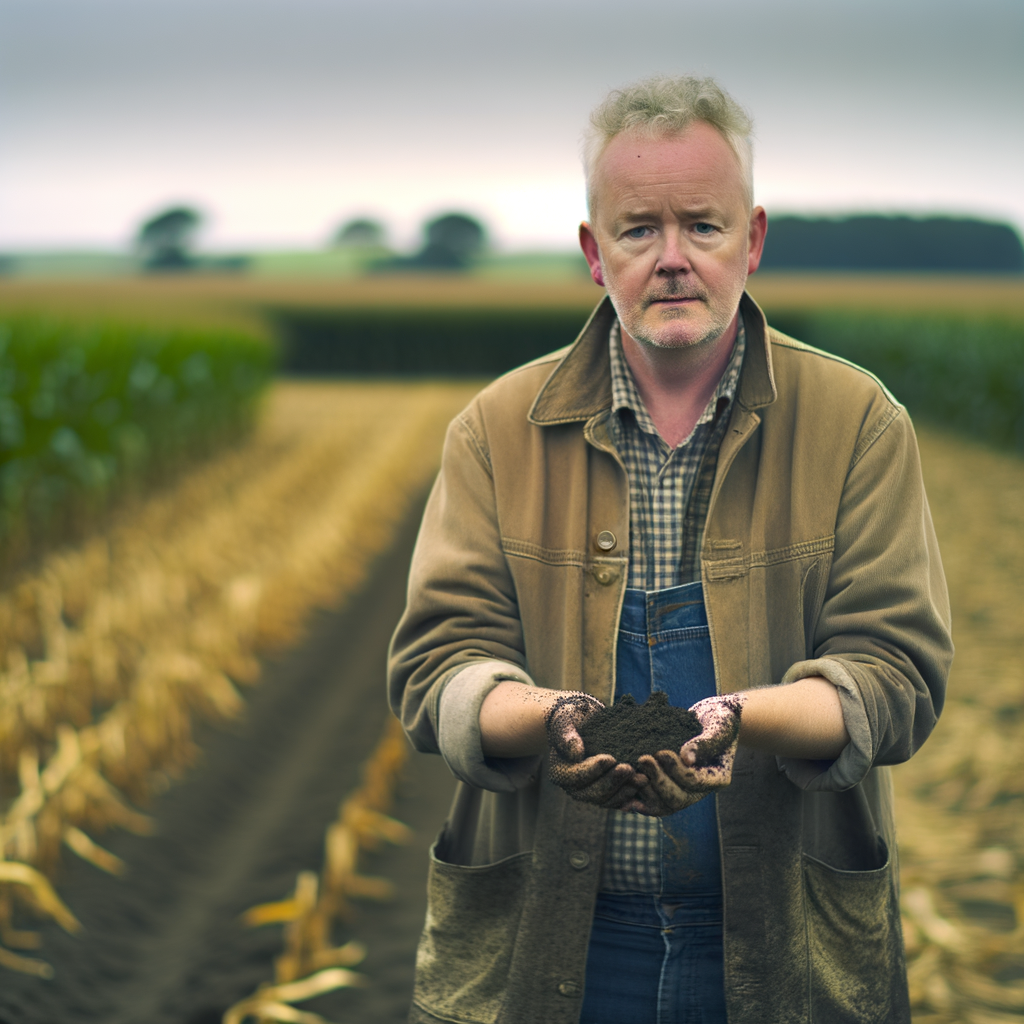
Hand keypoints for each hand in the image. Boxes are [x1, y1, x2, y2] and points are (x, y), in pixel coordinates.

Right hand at [545, 693, 646, 808]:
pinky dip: (630, 798)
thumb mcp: (566, 720)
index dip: (594, 769)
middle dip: (613, 782)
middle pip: (593, 793)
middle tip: (629, 769)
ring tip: (642, 778)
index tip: (610, 759)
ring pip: (607, 800)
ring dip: (625, 791)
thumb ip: (567, 735)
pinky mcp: (606, 792)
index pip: (576, 776)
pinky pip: (618, 801)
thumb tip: (575, 753)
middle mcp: (574, 787)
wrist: (584, 721)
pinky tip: (644, 792)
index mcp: (560, 771)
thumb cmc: (572, 718)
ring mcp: (591, 792)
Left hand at [630, 694, 745, 815]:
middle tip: (643, 759)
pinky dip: (639, 799)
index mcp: (717, 778)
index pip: (694, 782)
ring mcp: (684, 791)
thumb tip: (687, 758)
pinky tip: (623, 795)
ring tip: (631, 773)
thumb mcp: (719, 726)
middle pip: (677, 799)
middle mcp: (700, 791)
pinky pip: (653, 801)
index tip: (661, 752)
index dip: (676, 770)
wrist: (713, 718)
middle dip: (658, 780)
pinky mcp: (669, 785)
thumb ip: (705, 742)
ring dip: (645, 791)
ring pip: (663, 805)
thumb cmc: (720, 719)